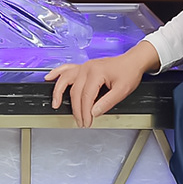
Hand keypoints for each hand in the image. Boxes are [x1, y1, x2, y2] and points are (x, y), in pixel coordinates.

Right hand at [44, 41, 159, 126]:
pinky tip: (49, 78)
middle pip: (75, 92)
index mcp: (96, 73)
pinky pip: (66, 69)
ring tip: (55, 103)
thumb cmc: (129, 73)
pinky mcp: (84, 67)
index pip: (86, 97)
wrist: (132, 61)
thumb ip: (107, 102)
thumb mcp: (122, 90)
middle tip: (80, 122)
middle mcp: (87, 68)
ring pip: (66, 80)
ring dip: (58, 92)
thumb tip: (94, 112)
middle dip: (76, 109)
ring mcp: (84, 67)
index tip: (87, 122)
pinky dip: (57, 73)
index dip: (85, 112)